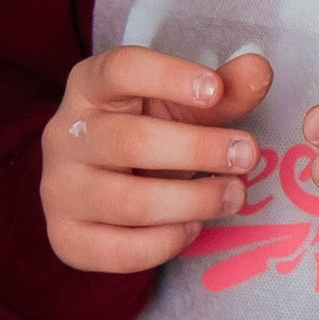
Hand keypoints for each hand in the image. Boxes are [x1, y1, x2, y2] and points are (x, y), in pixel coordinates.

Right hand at [40, 45, 273, 274]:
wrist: (99, 181)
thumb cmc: (147, 129)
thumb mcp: (184, 104)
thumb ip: (224, 89)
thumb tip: (259, 70)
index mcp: (90, 85)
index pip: (121, 70)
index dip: (169, 77)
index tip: (216, 90)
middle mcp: (64, 134)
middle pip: (131, 142)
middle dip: (199, 150)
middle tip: (248, 155)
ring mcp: (59, 188)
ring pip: (129, 203)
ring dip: (194, 201)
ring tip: (234, 194)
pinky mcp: (67, 237)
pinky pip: (122, 250)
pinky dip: (168, 242)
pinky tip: (193, 225)